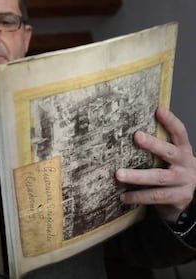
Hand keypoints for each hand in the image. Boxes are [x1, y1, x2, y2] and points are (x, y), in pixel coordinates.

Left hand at [116, 106, 195, 221]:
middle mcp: (185, 164)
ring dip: (138, 176)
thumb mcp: (170, 156)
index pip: (179, 133)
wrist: (188, 196)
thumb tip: (131, 128)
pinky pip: (156, 197)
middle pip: (169, 152)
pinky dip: (138, 196)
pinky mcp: (178, 198)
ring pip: (159, 178)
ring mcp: (183, 182)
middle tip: (136, 136)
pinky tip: (123, 196)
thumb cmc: (171, 170)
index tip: (159, 110)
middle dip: (153, 144)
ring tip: (119, 174)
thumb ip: (158, 144)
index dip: (170, 121)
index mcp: (183, 150)